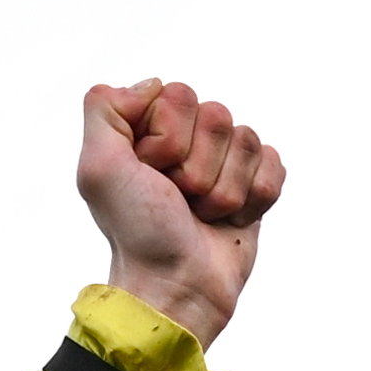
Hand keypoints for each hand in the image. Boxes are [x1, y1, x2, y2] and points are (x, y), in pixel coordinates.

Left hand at [78, 79, 286, 343]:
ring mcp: (224, 161)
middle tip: (178, 199)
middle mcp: (188, 139)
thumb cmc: (137, 232)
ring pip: (247, 140)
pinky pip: (273, 163)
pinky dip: (255, 197)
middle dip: (198, 167)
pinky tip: (230, 221)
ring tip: (201, 215)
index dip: (168, 139)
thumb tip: (153, 84)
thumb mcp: (98, 168)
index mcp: (149, 127)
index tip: (149, 174)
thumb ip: (104, 109)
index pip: (179, 95)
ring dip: (224, 189)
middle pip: (217, 114)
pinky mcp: (255, 184)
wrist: (177, 286)